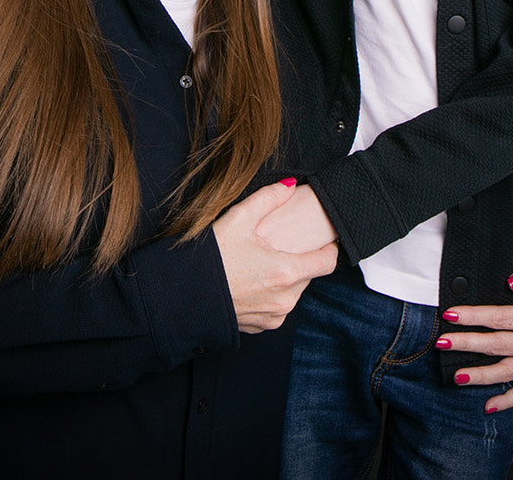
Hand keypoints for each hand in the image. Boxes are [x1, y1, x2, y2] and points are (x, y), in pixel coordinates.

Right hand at [213, 181, 337, 333]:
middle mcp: (284, 300)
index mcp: (285, 273)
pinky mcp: (261, 327)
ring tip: (265, 261)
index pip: (327, 262)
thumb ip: (268, 198)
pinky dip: (272, 294)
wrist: (183, 295)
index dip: (329, 248)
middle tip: (282, 245)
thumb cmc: (211, 257)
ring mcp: (273, 316)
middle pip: (309, 275)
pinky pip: (278, 307)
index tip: (324, 239)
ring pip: (294, 292)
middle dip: (301, 259)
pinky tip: (254, 280)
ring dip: (286, 278)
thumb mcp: (238, 219)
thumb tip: (290, 185)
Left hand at [436, 255, 512, 412]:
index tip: (451, 314)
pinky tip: (488, 406)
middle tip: (442, 343)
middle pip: (497, 346)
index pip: (500, 318)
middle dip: (467, 344)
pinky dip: (506, 400)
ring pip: (505, 371)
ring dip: (480, 376)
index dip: (474, 316)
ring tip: (457, 377)